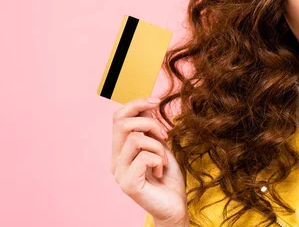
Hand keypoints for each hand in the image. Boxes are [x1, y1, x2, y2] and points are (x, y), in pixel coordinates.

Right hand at [111, 97, 187, 224]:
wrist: (174, 204)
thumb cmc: (167, 176)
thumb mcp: (159, 144)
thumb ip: (150, 128)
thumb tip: (147, 103)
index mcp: (120, 149)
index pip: (118, 117)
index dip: (137, 103)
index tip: (157, 101)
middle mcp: (115, 160)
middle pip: (121, 122)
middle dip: (149, 122)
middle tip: (164, 135)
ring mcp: (119, 173)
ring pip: (136, 138)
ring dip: (158, 145)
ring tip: (164, 160)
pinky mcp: (128, 184)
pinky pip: (144, 157)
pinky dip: (159, 159)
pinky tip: (160, 171)